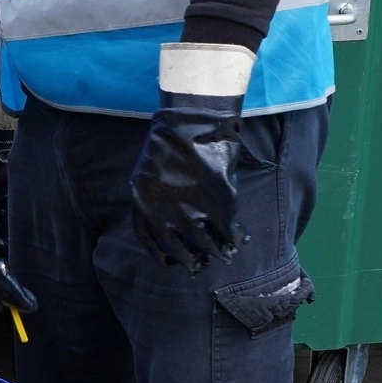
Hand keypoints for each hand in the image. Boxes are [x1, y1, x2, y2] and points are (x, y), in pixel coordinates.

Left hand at [130, 42, 254, 271]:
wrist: (192, 118)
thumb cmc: (172, 140)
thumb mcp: (150, 170)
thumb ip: (158, 197)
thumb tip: (173, 226)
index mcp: (141, 200)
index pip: (149, 240)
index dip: (161, 254)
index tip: (170, 262)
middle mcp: (162, 210)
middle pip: (175, 249)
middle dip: (190, 260)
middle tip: (200, 264)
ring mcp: (190, 208)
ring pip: (204, 245)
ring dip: (216, 252)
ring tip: (223, 254)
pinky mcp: (217, 203)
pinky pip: (228, 232)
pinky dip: (235, 238)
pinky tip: (239, 238)